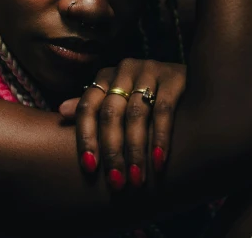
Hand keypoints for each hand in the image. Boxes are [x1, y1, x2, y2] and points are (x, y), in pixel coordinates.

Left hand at [59, 59, 185, 189]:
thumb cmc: (145, 94)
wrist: (190, 76)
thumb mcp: (117, 98)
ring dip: (135, 150)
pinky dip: (161, 138)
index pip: (88, 107)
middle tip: (116, 182)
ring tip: (136, 179)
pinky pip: (164, 110)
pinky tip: (159, 162)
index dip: (86, 138)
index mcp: (105, 77)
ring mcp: (149, 71)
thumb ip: (92, 107)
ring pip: (136, 114)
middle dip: (112, 151)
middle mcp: (124, 70)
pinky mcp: (174, 77)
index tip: (89, 168)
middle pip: (110, 113)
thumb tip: (60, 112)